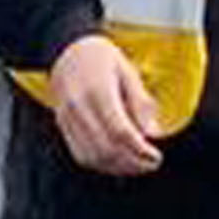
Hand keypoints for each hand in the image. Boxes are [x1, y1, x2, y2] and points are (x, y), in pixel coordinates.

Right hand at [42, 34, 166, 176]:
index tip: (156, 156)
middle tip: (151, 164)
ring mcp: (67, 119)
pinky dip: (102, 164)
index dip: (140, 150)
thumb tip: (152, 133)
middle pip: (106, 148)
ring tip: (137, 165)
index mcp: (97, 91)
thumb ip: (140, 102)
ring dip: (117, 168)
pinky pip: (81, 155)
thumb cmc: (101, 58)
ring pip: (92, 156)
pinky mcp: (62, 126)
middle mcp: (78, 107)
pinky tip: (118, 162)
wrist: (65, 50)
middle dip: (132, 163)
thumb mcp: (128, 71)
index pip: (120, 131)